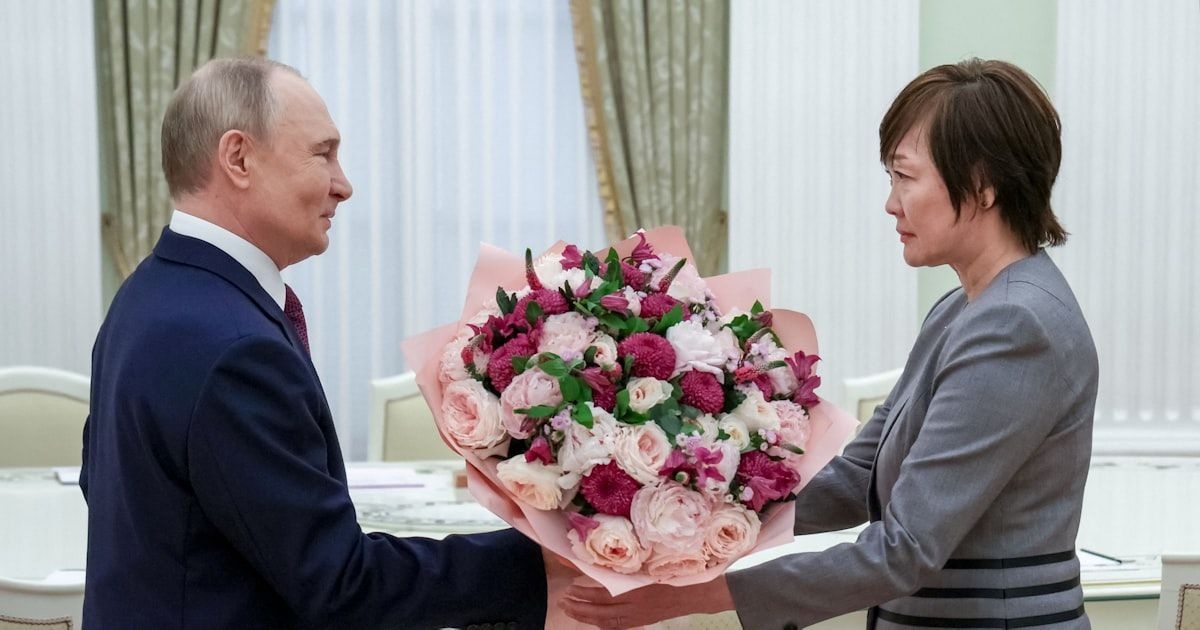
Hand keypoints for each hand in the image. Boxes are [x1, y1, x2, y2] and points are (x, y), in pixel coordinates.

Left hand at [559, 576, 734, 628]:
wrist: (700, 592)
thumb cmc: (679, 570)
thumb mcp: (653, 560)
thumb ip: (632, 559)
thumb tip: (607, 549)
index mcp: (635, 587)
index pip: (602, 585)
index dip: (583, 580)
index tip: (568, 572)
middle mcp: (634, 604)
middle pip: (599, 608)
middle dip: (578, 604)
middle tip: (562, 597)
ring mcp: (637, 616)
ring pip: (605, 620)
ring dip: (585, 615)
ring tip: (569, 608)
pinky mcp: (642, 621)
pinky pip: (616, 625)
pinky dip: (601, 622)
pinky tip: (592, 619)